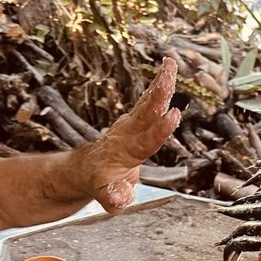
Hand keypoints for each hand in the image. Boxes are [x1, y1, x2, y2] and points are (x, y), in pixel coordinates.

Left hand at [88, 57, 180, 211]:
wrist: (86, 168)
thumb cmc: (99, 182)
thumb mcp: (104, 196)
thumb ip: (114, 196)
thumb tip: (122, 197)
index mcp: (125, 153)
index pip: (146, 141)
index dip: (160, 130)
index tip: (173, 115)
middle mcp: (127, 134)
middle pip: (146, 113)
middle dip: (159, 94)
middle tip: (169, 76)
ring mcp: (130, 124)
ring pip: (148, 102)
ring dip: (160, 82)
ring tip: (171, 64)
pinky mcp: (134, 119)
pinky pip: (148, 100)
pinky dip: (158, 85)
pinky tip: (168, 70)